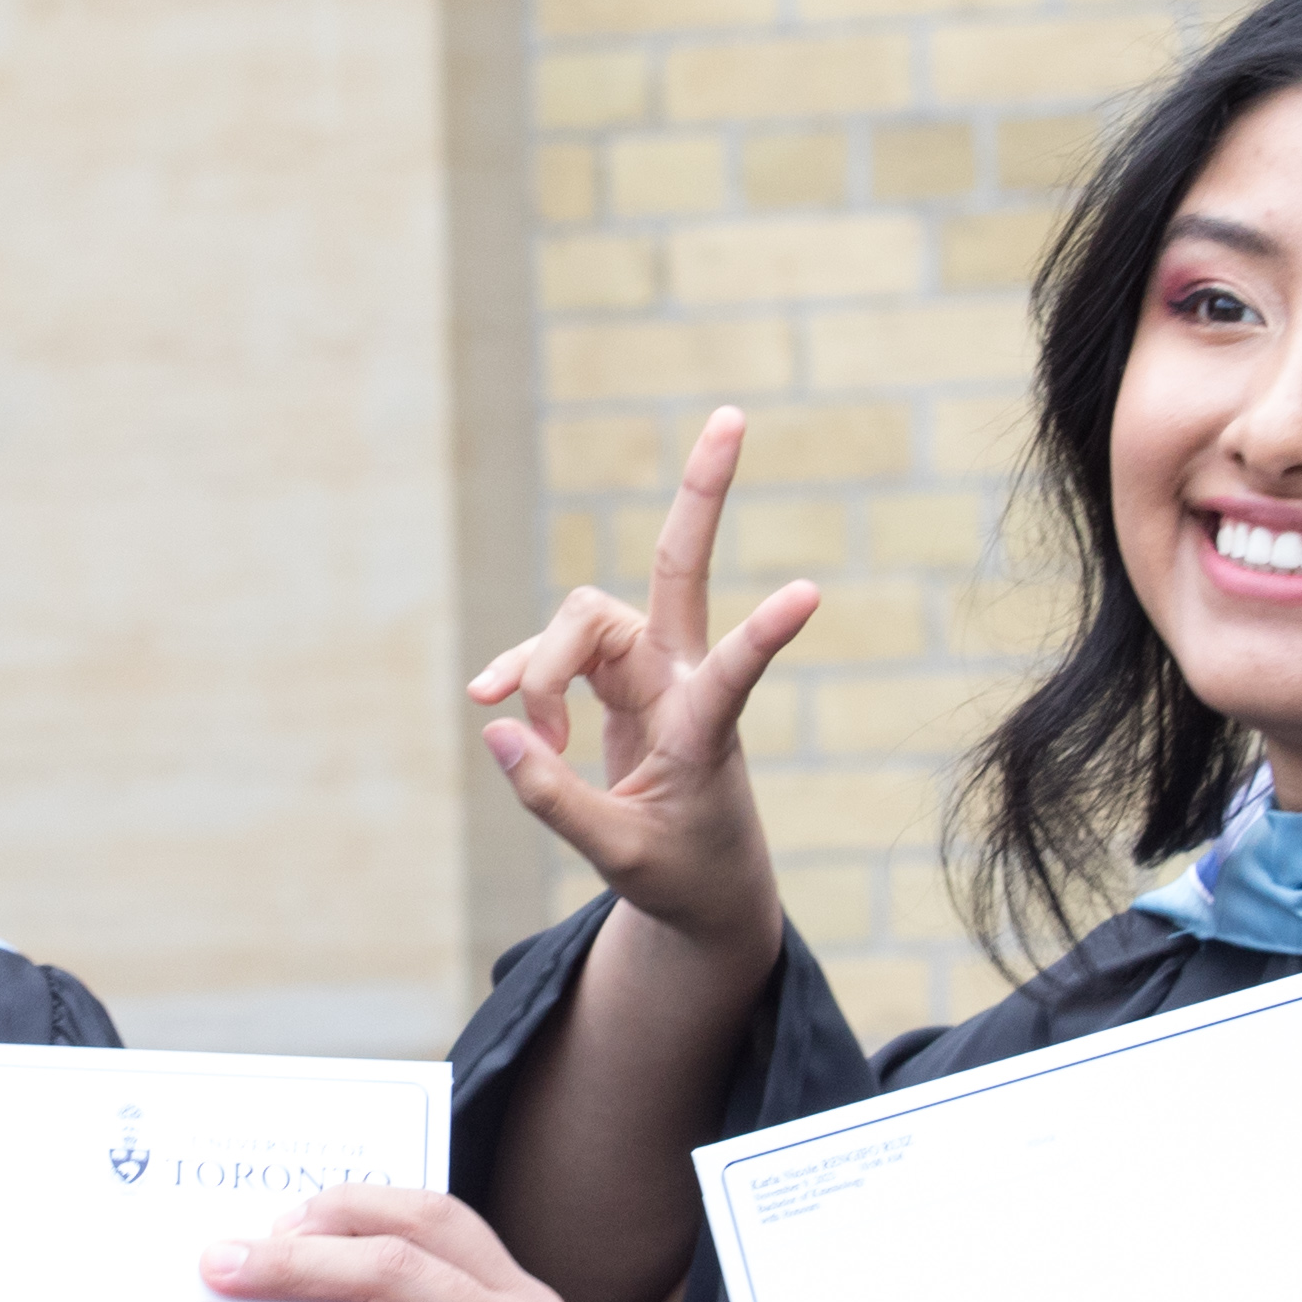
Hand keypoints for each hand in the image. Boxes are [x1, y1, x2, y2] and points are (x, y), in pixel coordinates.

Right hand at [470, 408, 819, 980]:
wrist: (703, 888)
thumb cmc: (679, 871)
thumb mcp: (615, 855)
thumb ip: (551, 797)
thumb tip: (496, 726)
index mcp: (705, 731)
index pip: (735, 676)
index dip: (765, 636)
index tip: (811, 593)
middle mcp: (684, 680)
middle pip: (674, 572)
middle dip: (703, 494)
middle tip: (732, 414)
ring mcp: (653, 671)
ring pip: (585, 618)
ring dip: (540, 668)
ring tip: (530, 743)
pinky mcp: (623, 680)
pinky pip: (560, 648)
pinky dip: (524, 670)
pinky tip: (490, 697)